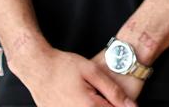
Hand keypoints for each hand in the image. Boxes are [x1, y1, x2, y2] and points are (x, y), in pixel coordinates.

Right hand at [10, 44, 136, 106]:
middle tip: (102, 93)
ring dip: (96, 105)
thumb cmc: (63, 66)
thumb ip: (113, 91)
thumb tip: (131, 106)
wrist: (37, 67)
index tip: (126, 103)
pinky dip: (84, 106)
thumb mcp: (92, 72)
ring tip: (91, 94)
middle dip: (108, 105)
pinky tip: (82, 98)